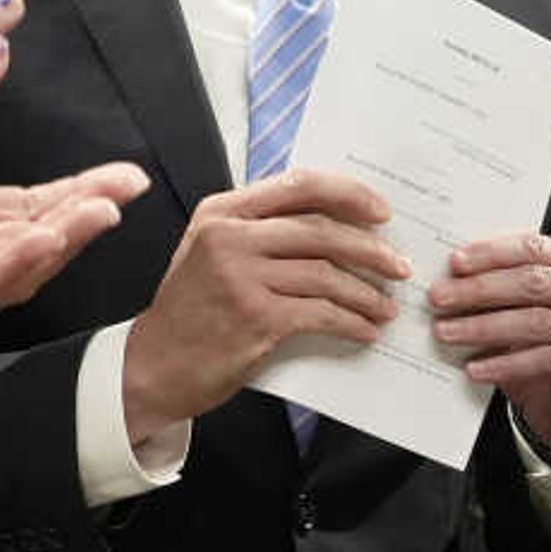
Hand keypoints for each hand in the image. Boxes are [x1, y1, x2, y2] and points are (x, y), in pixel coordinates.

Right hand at [118, 169, 406, 445]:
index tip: (380, 210)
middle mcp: (229, 237)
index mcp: (221, 212)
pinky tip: (365, 330)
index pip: (298, 185)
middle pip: (320, 230)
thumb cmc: (191, 312)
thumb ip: (258, 231)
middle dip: (370, 248)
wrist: (152, 367)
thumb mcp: (211, 253)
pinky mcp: (255, 317)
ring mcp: (241, 277)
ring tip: (386, 306)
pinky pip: (321, 313)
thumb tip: (335, 224)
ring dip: (366, 293)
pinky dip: (351, 322)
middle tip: (398, 266)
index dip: (348, 194)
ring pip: (326, 274)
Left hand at [430, 230, 550, 453]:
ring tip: (446, 332)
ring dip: (484, 326)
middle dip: (480, 288)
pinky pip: (545, 360)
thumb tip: (450, 276)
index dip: (492, 253)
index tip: (454, 263)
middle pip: (534, 281)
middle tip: (439, 298)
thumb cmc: (549, 344)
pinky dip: (505, 364)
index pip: (535, 247)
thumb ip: (505, 287)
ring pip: (537, 321)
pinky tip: (475, 368)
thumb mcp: (531, 309)